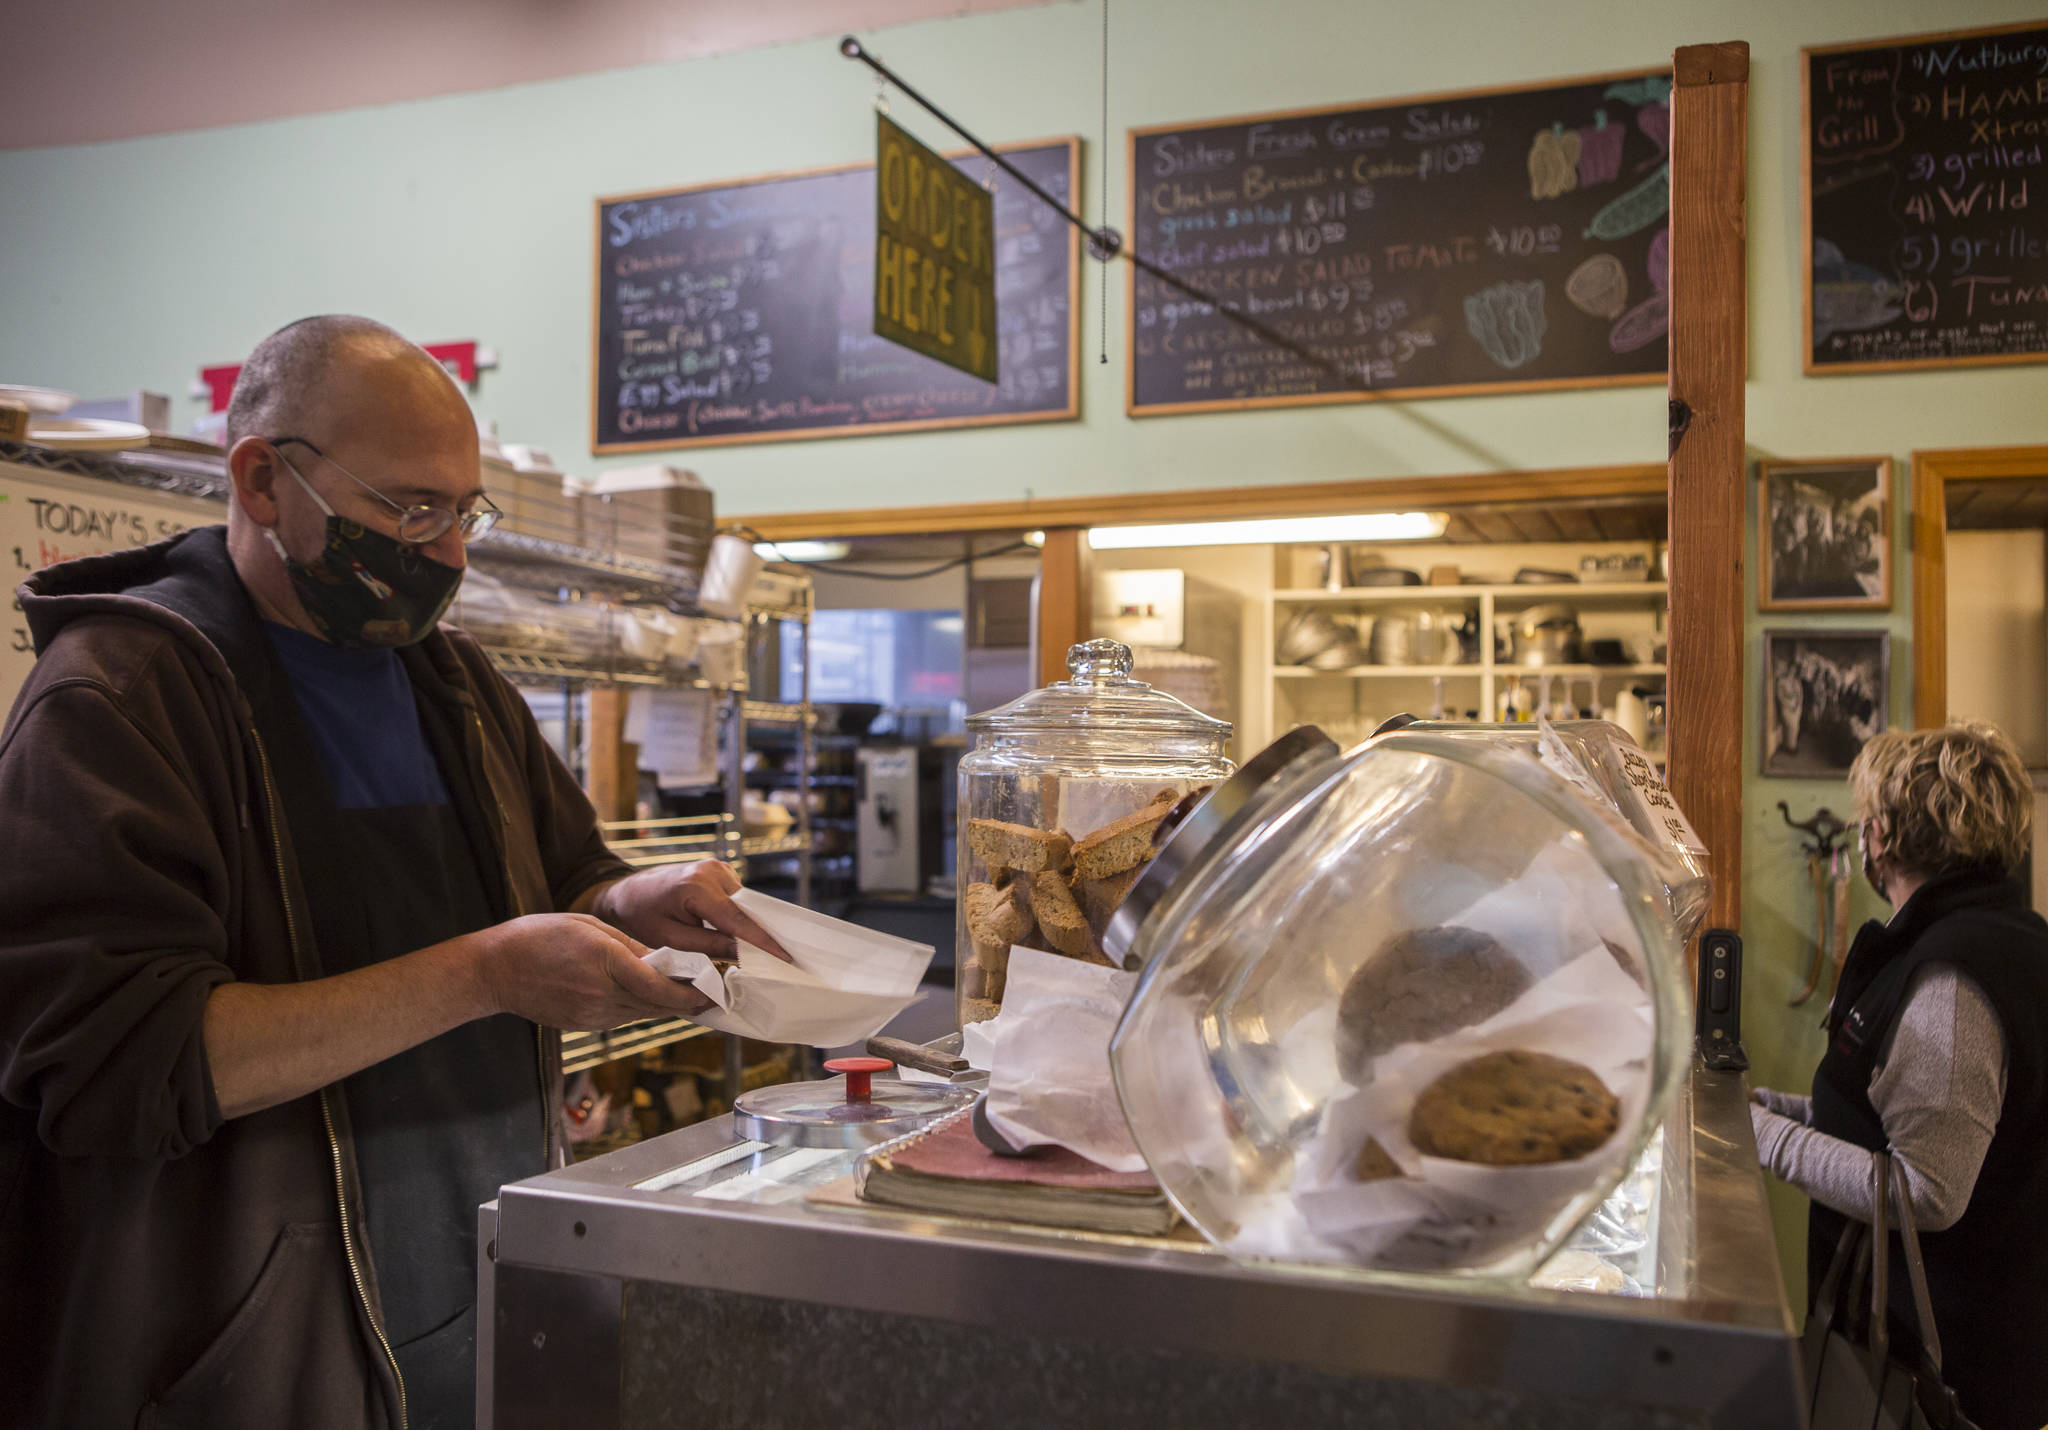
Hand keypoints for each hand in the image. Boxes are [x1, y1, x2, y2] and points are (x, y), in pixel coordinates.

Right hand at [467, 912, 714, 1028]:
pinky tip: (652, 997)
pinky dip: (642, 1008)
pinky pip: (624, 1018)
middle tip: (716, 992)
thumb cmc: (538, 938)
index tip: (715, 988)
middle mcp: (603, 996)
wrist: (495, 971)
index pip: (660, 988)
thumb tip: (662, 960)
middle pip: (660, 1007)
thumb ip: (630, 946)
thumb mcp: (589, 928)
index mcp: (606, 965)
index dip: (692, 992)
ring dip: (668, 1006)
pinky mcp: (585, 1025)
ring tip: (692, 994)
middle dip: (690, 1002)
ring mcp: (593, 1016)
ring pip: (644, 1015)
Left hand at [592, 861, 791, 961]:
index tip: (785, 957)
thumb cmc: (641, 916)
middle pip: (746, 909)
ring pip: (744, 903)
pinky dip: (739, 915)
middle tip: (780, 960)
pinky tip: (739, 934)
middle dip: (760, 934)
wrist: (626, 891)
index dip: (763, 941)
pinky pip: (737, 897)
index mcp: (696, 887)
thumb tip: (743, 953)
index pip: (737, 919)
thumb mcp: (670, 938)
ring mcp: (716, 867)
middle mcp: (711, 871)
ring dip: (748, 925)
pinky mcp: (718, 869)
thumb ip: (708, 945)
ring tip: (760, 952)